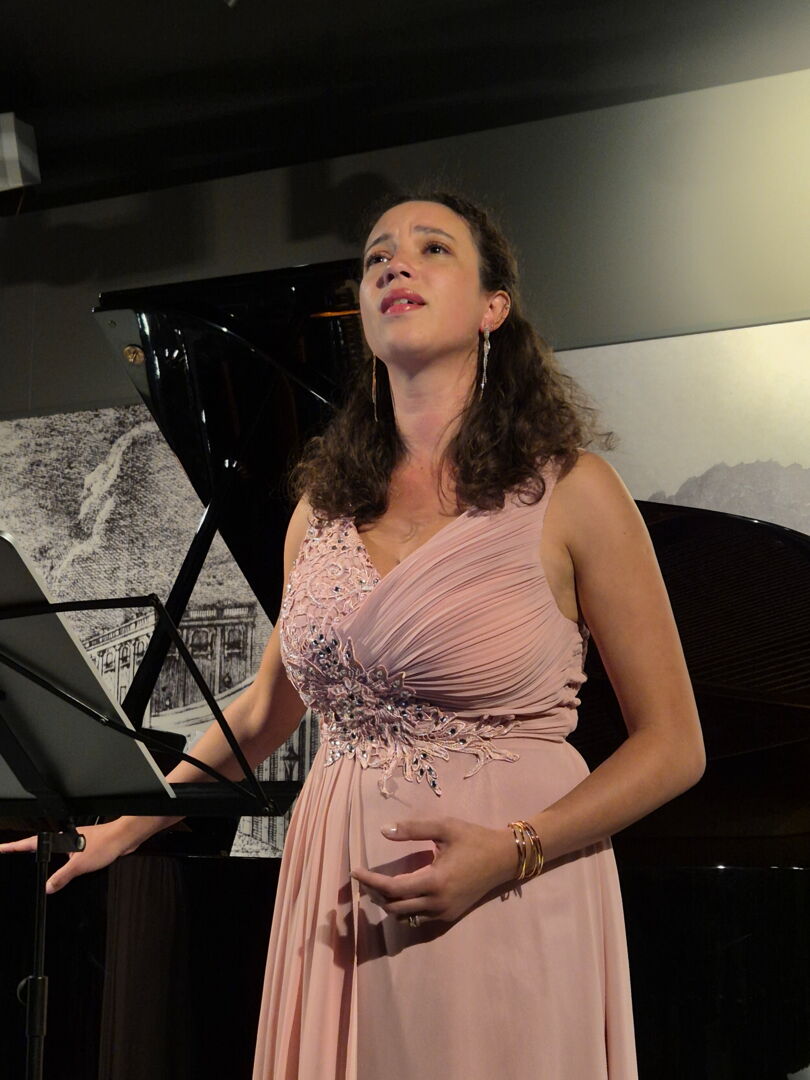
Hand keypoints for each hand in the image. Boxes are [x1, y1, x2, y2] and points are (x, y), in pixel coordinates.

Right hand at [0, 820, 140, 893]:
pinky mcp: (86, 848)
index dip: (13, 847)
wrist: (124, 838)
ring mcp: (76, 843)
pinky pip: (68, 858)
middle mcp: (67, 840)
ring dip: (46, 858)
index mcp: (60, 840)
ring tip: (33, 864)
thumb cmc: (106, 843)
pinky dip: (62, 864)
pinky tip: (64, 871)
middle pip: (42, 847)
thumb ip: (61, 878)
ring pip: (56, 853)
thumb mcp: (78, 866)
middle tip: (11, 855)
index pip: (31, 844)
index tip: (0, 848)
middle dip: (26, 852)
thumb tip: (47, 888)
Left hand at [351, 816, 516, 924]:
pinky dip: (404, 909)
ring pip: (405, 917)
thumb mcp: (444, 827)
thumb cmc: (473, 838)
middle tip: (364, 878)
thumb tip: (384, 830)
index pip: (392, 888)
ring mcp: (444, 912)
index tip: (355, 871)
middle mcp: (437, 902)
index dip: (370, 881)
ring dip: (389, 903)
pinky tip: (400, 894)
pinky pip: (418, 919)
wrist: (503, 858)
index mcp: (434, 881)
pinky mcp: (449, 916)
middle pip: (394, 907)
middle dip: (375, 893)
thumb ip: (413, 829)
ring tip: (379, 885)